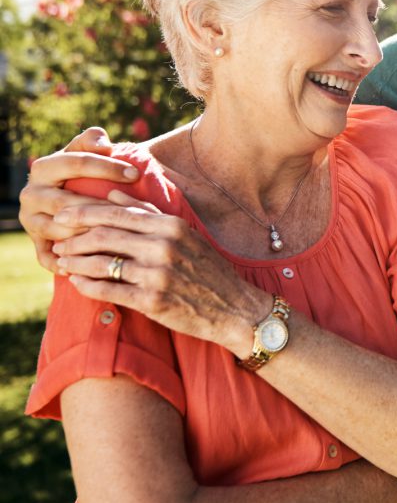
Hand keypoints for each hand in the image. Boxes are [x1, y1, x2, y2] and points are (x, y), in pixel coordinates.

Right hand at [19, 128, 139, 271]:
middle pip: (67, 202)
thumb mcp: (84, 150)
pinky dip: (66, 263)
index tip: (135, 173)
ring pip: (59, 230)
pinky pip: (47, 257)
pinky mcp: (35, 242)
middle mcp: (31, 195)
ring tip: (117, 237)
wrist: (63, 191)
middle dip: (100, 206)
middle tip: (129, 211)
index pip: (77, 164)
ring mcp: (30, 221)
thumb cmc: (82, 168)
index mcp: (43, 168)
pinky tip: (91, 265)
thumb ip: (92, 140)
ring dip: (87, 235)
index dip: (107, 167)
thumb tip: (102, 143)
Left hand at [52, 196, 266, 355]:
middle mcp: (164, 247)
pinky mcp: (152, 301)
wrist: (234, 308)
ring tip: (62, 262)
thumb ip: (150, 213)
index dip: (84, 213)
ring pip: (103, 263)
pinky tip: (77, 284)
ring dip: (77, 262)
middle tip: (56, 240)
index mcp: (171, 226)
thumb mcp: (186, 234)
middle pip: (105, 235)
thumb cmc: (208, 269)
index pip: (118, 213)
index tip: (63, 215)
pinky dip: (89, 286)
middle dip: (74, 237)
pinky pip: (110, 291)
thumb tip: (115, 194)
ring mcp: (158, 275)